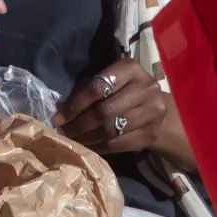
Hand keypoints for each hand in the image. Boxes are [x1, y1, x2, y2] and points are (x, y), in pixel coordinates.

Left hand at [54, 59, 170, 155]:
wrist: (158, 107)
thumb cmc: (125, 90)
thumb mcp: (110, 82)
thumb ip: (86, 91)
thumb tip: (59, 109)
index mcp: (130, 68)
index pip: (98, 87)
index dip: (75, 104)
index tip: (58, 117)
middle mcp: (145, 88)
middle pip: (104, 110)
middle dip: (79, 124)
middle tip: (63, 132)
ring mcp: (152, 112)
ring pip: (111, 130)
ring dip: (87, 138)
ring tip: (72, 140)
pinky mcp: (152, 133)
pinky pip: (119, 144)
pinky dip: (99, 147)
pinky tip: (87, 147)